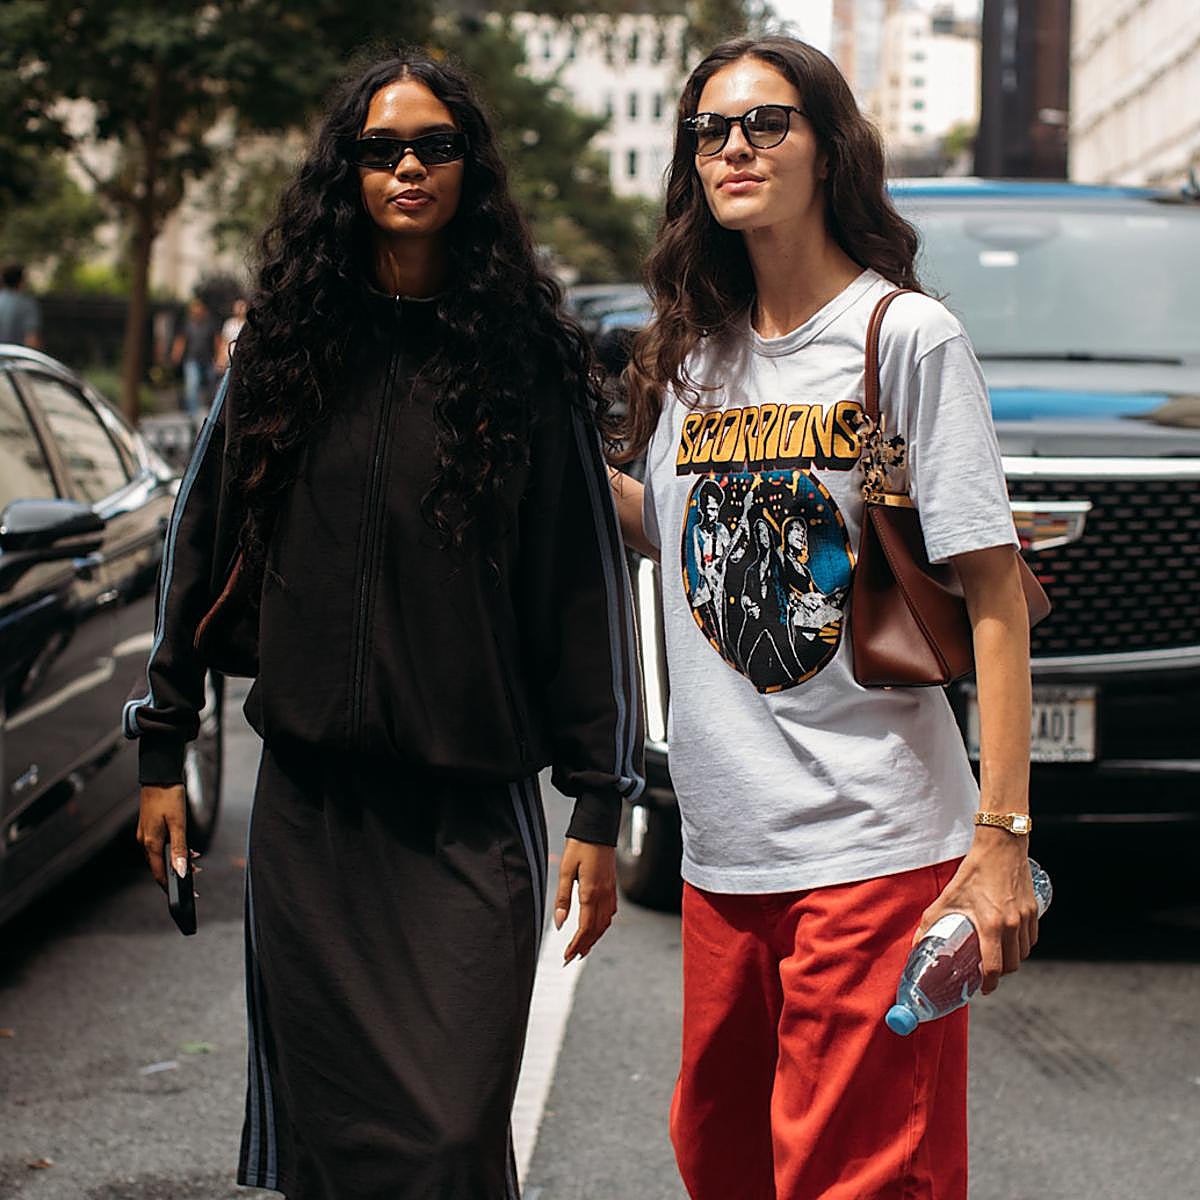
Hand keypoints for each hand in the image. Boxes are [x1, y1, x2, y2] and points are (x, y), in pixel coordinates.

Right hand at [137, 785, 190, 890]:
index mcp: (150, 843)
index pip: (159, 873)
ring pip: (160, 857)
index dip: (171, 887)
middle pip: (159, 867)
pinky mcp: (149, 828)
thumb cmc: (169, 797)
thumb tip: (180, 871)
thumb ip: (180, 849)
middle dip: (177, 874)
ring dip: (176, 862)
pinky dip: (173, 851)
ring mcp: (145, 835)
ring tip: (195, 863)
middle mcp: (144, 841)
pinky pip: (160, 847)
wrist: (159, 776)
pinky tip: (186, 849)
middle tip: (196, 878)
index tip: (184, 895)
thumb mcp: (179, 824)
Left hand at [554, 838, 617, 964]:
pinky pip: (610, 912)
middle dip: (584, 946)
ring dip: (594, 938)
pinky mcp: (612, 886)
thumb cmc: (580, 845)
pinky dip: (602, 925)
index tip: (567, 956)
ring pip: (605, 923)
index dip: (576, 944)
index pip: (585, 927)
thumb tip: (559, 923)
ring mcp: (610, 891)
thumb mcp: (565, 870)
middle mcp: (604, 895)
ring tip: (583, 948)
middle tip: (571, 958)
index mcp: (591, 892)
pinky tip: (596, 926)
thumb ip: (563, 898)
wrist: (597, 828)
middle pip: (596, 929)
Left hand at [913, 829, 1038, 994]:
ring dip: (1011, 959)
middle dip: (999, 973)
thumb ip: (932, 922)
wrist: (1000, 846)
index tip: (982, 988)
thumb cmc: (973, 870)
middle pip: (1012, 965)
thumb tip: (917, 943)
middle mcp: (1013, 924)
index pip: (995, 967)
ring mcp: (1026, 918)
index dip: (989, 984)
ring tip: (996, 956)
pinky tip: (1010, 941)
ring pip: (1024, 953)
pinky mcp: (1034, 910)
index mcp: (992, 925)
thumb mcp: (948, 897)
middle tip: (986, 971)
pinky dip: (1022, 945)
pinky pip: (1032, 938)